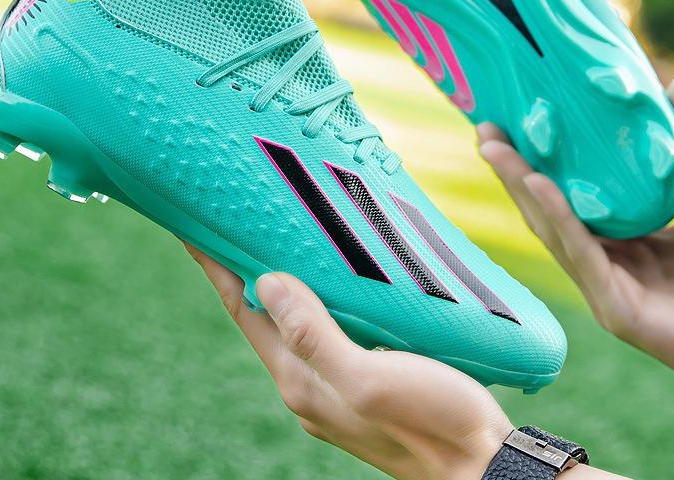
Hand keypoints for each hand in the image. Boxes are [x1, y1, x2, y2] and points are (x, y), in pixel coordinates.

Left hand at [183, 243, 510, 479]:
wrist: (479, 466)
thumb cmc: (432, 422)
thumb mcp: (369, 378)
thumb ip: (315, 336)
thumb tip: (267, 283)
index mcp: (301, 379)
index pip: (245, 311)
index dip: (217, 268)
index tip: (195, 227)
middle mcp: (308, 382)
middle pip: (263, 314)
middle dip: (244, 269)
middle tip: (235, 218)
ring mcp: (333, 382)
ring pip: (296, 318)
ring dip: (281, 280)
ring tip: (275, 236)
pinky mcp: (362, 376)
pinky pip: (325, 326)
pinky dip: (317, 294)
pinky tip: (330, 276)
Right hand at [478, 76, 673, 389]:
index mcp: (619, 237)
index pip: (565, 195)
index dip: (534, 160)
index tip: (509, 121)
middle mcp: (603, 261)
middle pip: (544, 210)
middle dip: (510, 170)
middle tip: (485, 128)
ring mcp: (604, 287)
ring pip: (551, 231)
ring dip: (519, 187)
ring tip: (496, 149)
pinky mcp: (615, 310)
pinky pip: (580, 255)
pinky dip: (557, 217)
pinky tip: (538, 184)